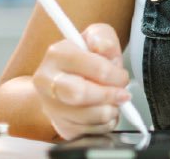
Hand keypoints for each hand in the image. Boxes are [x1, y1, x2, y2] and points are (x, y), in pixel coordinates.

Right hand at [32, 23, 131, 139]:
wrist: (65, 82)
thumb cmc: (84, 60)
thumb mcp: (95, 38)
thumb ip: (103, 37)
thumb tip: (104, 50)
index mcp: (57, 54)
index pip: (94, 67)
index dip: (115, 74)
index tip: (121, 76)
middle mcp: (47, 81)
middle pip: (80, 94)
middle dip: (109, 94)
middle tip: (121, 94)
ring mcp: (51, 106)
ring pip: (89, 116)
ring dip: (110, 110)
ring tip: (112, 101)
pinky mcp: (62, 126)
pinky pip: (91, 131)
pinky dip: (105, 123)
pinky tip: (102, 111)